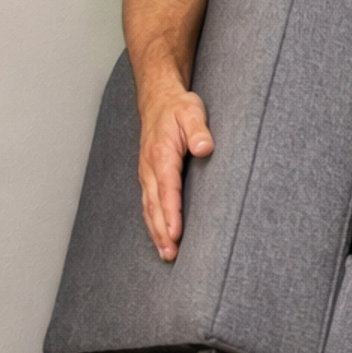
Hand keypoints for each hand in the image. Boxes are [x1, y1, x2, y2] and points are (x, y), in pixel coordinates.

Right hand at [138, 85, 213, 261]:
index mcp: (161, 154)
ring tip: (166, 254)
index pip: (167, 189)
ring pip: (149, 207)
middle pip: (155, 205)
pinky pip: (148, 203)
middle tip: (171, 254)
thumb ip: (199, 130)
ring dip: (156, 231)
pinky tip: (160, 237)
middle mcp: (150, 167)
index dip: (171, 213)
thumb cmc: (178, 107)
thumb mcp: (192, 112)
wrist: (158, 98)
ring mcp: (147, 173)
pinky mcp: (148, 176)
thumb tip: (204, 148)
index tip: (176, 233)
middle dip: (162, 231)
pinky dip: (152, 222)